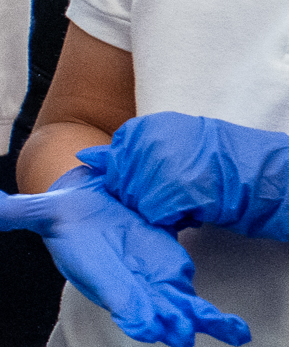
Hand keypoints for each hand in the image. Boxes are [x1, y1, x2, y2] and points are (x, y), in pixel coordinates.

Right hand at [0, 176, 253, 346]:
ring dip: (194, 320)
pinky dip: (217, 321)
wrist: (94, 212)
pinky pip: (198, 306)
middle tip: (179, 332)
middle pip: (146, 305)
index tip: (144, 323)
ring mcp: (151, 286)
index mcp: (96, 270)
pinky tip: (235, 333)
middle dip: (163, 319)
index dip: (129, 304)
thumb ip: (11, 212)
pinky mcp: (174, 280)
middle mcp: (124, 285)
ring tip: (218, 330)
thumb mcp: (41, 209)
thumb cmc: (68, 216)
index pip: (113, 290)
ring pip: (175, 309)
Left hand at [80, 112, 288, 240]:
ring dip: (161, 209)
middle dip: (145, 196)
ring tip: (189, 197)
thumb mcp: (171, 145)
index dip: (134, 178)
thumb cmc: (218, 163)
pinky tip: (195, 209)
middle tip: (179, 190)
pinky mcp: (172, 189)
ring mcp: (159, 164)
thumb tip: (85, 157)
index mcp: (145, 127)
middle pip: (123, 185)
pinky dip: (174, 219)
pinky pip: (156, 215)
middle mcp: (147, 141)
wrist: (262, 173)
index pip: (115, 162)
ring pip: (138, 202)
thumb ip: (130, 151)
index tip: (157, 180)